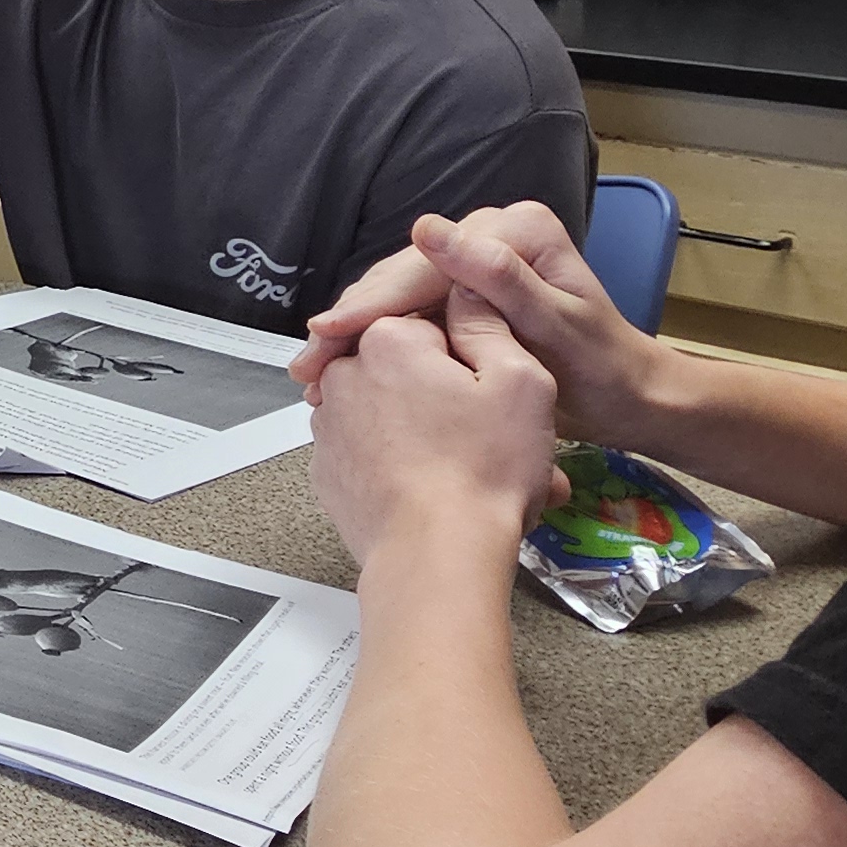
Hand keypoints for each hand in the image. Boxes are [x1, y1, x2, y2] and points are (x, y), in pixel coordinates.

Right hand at [292, 204, 669, 444]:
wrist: (628, 399)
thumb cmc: (602, 369)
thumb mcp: (554, 325)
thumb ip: (496, 278)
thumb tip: (430, 229)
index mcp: (514, 231)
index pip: (426, 266)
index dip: (374, 303)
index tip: (329, 333)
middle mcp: (490, 235)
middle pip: (403, 278)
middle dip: (352, 322)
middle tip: (307, 365)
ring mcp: (474, 263)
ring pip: (396, 296)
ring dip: (353, 335)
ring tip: (313, 373)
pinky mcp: (465, 293)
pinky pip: (409, 313)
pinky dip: (375, 343)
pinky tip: (343, 368)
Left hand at [309, 288, 568, 565]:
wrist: (436, 555)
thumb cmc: (483, 470)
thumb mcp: (519, 381)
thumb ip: (488, 324)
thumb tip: (464, 290)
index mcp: (387, 339)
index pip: (432, 322)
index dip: (473, 355)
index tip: (494, 387)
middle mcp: (344, 375)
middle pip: (407, 368)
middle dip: (448, 397)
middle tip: (492, 436)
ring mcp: (328, 426)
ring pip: (389, 412)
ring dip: (427, 433)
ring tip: (473, 470)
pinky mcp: (327, 471)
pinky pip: (370, 451)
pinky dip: (399, 463)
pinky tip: (436, 489)